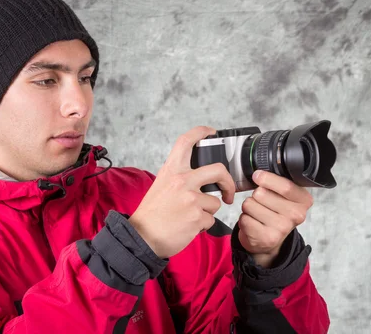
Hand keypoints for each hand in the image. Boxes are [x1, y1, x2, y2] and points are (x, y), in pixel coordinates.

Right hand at [129, 126, 235, 258]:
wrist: (142, 237)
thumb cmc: (152, 213)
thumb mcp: (161, 185)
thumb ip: (180, 178)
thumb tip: (202, 179)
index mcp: (172, 170)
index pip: (186, 142)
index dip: (201, 132)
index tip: (211, 132)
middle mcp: (182, 181)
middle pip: (218, 170)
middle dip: (228, 182)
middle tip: (227, 192)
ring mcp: (191, 199)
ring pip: (216, 202)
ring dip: (207, 211)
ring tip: (190, 216)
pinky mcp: (197, 217)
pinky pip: (211, 219)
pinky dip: (203, 225)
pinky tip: (188, 226)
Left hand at [238, 170, 313, 267]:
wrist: (270, 241)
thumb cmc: (275, 212)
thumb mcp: (284, 196)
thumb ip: (277, 183)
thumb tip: (259, 174)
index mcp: (303, 200)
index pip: (285, 186)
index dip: (267, 178)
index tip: (257, 176)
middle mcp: (296, 215)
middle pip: (261, 193)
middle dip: (255, 195)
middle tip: (261, 203)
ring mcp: (282, 228)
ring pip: (249, 204)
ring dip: (248, 207)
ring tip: (257, 214)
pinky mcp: (267, 238)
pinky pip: (244, 218)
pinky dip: (244, 219)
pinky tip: (253, 224)